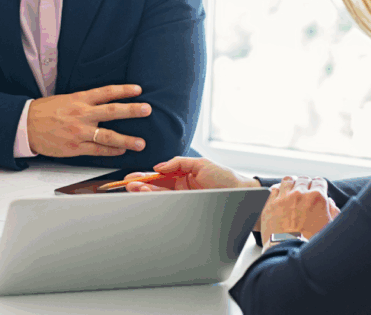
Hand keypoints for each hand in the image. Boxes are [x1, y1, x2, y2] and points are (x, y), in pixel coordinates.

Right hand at [26, 84, 150, 157]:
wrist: (26, 125)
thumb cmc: (45, 111)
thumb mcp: (66, 99)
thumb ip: (86, 101)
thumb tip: (106, 102)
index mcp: (79, 100)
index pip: (106, 92)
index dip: (123, 90)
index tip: (138, 90)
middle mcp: (82, 114)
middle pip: (112, 111)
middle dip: (132, 111)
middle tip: (147, 110)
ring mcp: (79, 132)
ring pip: (107, 135)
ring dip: (126, 140)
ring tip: (141, 142)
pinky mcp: (75, 147)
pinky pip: (97, 150)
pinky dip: (110, 151)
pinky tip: (121, 151)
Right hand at [123, 157, 260, 191]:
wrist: (243, 195)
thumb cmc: (226, 178)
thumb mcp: (201, 163)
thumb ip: (178, 162)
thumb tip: (159, 166)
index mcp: (184, 174)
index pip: (160, 175)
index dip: (145, 176)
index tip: (131, 177)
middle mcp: (182, 187)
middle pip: (156, 186)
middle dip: (141, 185)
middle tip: (128, 184)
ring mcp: (184, 198)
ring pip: (160, 195)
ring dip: (146, 192)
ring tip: (134, 189)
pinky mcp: (187, 207)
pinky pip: (169, 203)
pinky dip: (157, 199)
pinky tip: (147, 196)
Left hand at [259, 176, 339, 249]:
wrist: (290, 252)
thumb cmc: (311, 243)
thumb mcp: (330, 227)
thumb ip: (333, 211)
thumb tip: (330, 202)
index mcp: (317, 198)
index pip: (319, 181)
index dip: (319, 186)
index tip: (317, 189)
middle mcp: (300, 194)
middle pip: (303, 179)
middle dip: (305, 184)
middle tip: (305, 192)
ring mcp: (283, 198)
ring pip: (288, 180)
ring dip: (291, 184)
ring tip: (291, 190)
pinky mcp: (270, 204)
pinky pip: (274, 189)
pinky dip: (278, 190)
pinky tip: (280, 196)